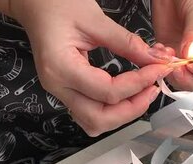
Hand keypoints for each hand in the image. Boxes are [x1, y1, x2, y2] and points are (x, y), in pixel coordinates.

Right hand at [7, 0, 172, 135]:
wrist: (33, 3)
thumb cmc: (54, 4)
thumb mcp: (94, 18)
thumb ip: (126, 43)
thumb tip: (155, 60)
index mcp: (60, 68)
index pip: (107, 92)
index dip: (138, 83)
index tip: (158, 69)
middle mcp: (57, 86)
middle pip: (99, 118)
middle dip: (132, 108)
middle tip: (153, 88)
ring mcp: (60, 92)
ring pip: (95, 122)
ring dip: (123, 114)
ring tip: (143, 93)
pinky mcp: (67, 91)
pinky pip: (91, 113)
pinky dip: (113, 110)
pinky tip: (129, 94)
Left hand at [153, 0, 192, 90]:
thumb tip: (190, 56)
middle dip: (188, 78)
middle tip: (178, 67)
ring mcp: (189, 59)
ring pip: (182, 81)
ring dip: (172, 72)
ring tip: (167, 54)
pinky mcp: (172, 55)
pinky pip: (166, 69)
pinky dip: (161, 64)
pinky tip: (160, 49)